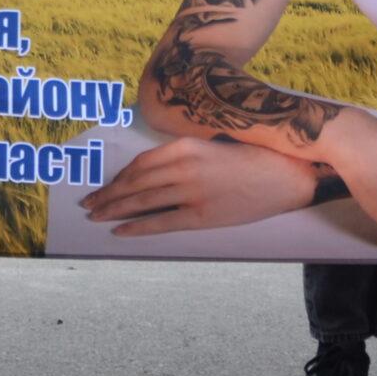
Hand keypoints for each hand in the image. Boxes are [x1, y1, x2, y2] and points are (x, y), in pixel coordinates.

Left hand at [79, 137, 320, 236]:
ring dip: (114, 209)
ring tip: (96, 215)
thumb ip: (182, 154)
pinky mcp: (203, 215)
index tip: (103, 185)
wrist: (288, 174)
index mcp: (183, 146)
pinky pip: (162, 222)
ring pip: (142, 201)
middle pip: (134, 182)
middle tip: (88, 203)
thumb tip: (153, 171)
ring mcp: (192, 192)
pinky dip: (137, 227)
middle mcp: (182, 166)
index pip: (139, 164)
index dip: (117, 177)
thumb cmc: (252, 156)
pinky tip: (120, 230)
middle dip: (107, 194)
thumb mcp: (211, 144)